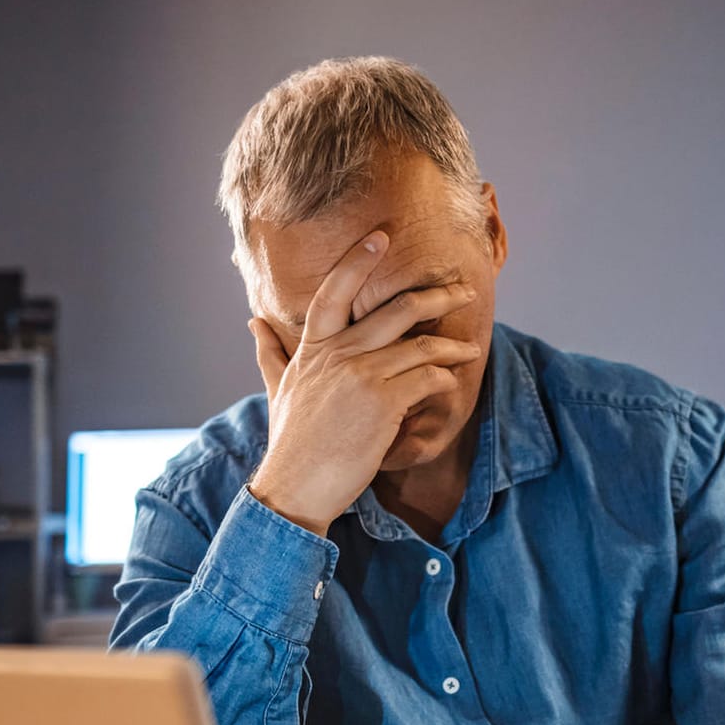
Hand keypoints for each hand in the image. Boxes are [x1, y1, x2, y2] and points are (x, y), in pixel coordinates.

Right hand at [247, 230, 481, 534]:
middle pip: (396, 310)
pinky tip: (451, 385)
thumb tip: (253, 322)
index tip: (382, 237)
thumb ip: (271, 353)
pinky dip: (444, 380)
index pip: (334, 291)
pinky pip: (427, 379)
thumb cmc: (291, 443)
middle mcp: (338, 355)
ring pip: (421, 345)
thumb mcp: (278, 391)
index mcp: (313, 349)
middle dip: (436, 296)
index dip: (357, 260)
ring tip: (470, 348)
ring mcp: (362, 377)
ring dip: (452, 346)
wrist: (296, 487)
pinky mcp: (384, 404)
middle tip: (462, 291)